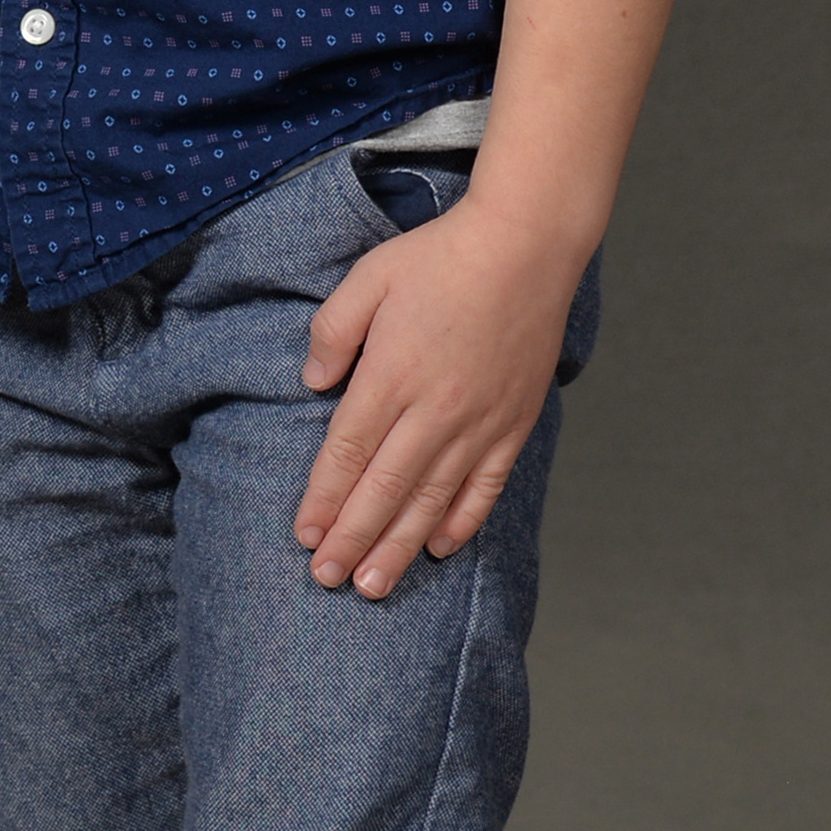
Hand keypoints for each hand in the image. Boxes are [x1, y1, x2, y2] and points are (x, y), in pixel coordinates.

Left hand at [294, 194, 581, 596]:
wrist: (526, 246)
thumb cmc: (441, 257)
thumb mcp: (369, 277)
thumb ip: (333, 331)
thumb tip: (313, 382)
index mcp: (391, 375)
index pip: (347, 453)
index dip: (323, 500)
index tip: (304, 536)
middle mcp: (434, 410)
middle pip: (384, 490)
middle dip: (351, 540)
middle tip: (326, 579)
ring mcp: (478, 422)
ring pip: (431, 501)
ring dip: (398, 547)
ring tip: (373, 585)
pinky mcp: (514, 424)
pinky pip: (484, 487)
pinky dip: (461, 522)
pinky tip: (438, 548)